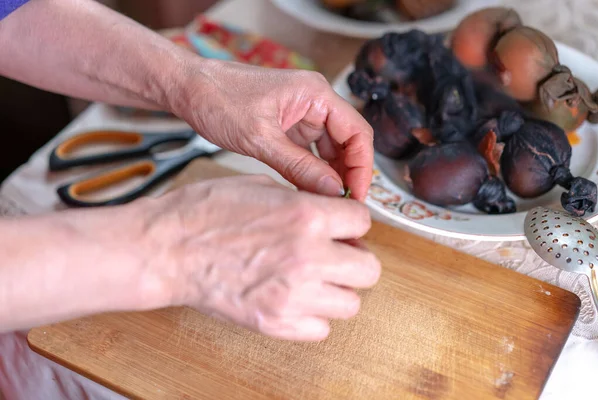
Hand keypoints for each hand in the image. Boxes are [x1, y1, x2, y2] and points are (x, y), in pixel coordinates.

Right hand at [140, 175, 380, 340]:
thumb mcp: (260, 186)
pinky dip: (312, 315)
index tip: (341, 227)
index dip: (351, 222)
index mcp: (306, 217)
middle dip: (353, 258)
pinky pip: (321, 329)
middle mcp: (308, 257)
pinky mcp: (276, 323)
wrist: (166, 250)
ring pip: (352, 304)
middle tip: (334, 255)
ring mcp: (293, 296)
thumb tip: (329, 214)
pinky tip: (293, 298)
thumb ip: (303, 201)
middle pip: (369, 269)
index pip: (363, 222)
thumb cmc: (204, 213)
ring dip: (336, 289)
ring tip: (312, 278)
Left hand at [175, 60, 374, 201]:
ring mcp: (302, 115)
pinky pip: (311, 153)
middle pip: (348, 142)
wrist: (189, 89)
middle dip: (348, 175)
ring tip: (325, 204)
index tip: (356, 196)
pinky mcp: (289, 127)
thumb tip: (332, 191)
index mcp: (315, 94)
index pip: (357, 133)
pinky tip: (308, 193)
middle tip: (342, 206)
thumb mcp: (260, 139)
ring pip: (331, 151)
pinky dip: (312, 173)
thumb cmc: (218, 99)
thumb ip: (300, 167)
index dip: (362, 167)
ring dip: (330, 177)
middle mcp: (315, 102)